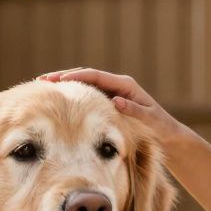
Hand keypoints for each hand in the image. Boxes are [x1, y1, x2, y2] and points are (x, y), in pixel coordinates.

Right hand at [40, 67, 191, 147]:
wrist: (167, 133)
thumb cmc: (160, 127)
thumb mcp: (149, 120)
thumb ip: (134, 110)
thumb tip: (116, 101)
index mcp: (125, 85)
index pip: (96, 77)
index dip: (76, 77)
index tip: (58, 80)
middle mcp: (117, 85)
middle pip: (86, 76)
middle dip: (64, 77)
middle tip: (42, 80)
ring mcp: (112, 92)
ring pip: (84, 85)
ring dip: (66, 85)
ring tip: (44, 86)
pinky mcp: (109, 101)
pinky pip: (88, 96)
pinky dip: (73, 95)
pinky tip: (59, 100)